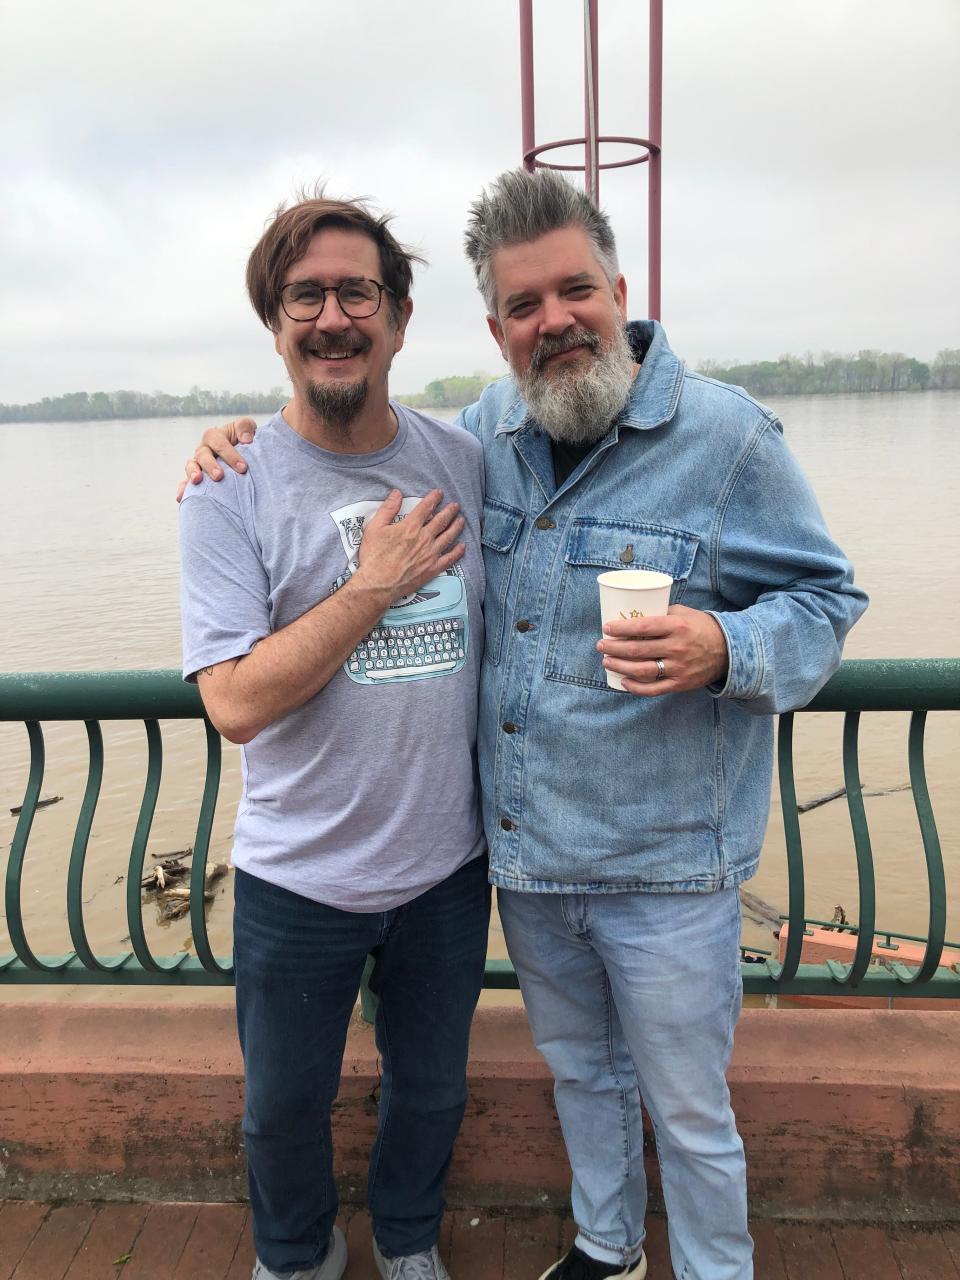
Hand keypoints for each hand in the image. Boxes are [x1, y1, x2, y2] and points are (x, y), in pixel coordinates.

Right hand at [176, 418, 257, 501]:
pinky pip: (186, 482)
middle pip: (202, 455)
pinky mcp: (196, 477)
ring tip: (197, 481)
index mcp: (215, 436)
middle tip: (219, 476)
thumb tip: (246, 439)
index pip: (218, 442)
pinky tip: (181, 497)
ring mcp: (198, 463)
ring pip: (191, 466)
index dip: (229, 454)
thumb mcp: (247, 428)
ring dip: (193, 473)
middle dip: (210, 465)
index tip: (243, 467)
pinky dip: (183, 488)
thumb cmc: (245, 440)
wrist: (245, 453)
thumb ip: (245, 427)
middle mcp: (204, 449)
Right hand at [354, 489, 465, 600]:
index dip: (434, 498)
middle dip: (450, 511)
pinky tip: (462, 547)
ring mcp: (430, 554)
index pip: (426, 507)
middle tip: (455, 506)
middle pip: (441, 521)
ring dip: (456, 527)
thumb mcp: (374, 528)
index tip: (439, 493)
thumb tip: (397, 493)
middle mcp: (424, 538)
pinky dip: (457, 552)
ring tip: (461, 520)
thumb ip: (387, 509)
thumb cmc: (373, 556)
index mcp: (410, 526)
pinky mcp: (432, 569)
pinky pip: (449, 559)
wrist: (377, 584)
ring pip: (448, 537)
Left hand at [597, 604, 728, 696]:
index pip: (643, 627)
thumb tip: (636, 612)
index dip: (621, 629)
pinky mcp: (680, 683)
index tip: (607, 628)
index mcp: (677, 627)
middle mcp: (677, 648)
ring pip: (642, 670)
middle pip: (637, 650)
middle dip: (614, 648)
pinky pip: (654, 689)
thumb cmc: (702, 628)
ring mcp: (678, 668)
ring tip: (607, 662)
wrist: (729, 651)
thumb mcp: (685, 613)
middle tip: (601, 645)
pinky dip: (636, 687)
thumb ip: (662, 612)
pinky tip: (624, 682)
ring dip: (620, 667)